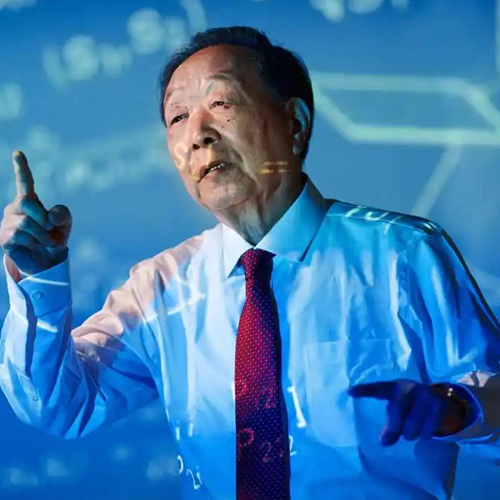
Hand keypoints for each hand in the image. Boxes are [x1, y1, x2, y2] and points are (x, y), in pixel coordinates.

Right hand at [0, 151, 71, 275]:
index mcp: (29, 201)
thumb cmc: (53, 238)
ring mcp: (7, 223)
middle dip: (42, 216)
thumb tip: (50, 216)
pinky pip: (21, 236)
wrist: (47, 261)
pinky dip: (36, 243)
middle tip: (49, 228)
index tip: (18, 152)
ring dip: (43, 235)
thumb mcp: (64, 224)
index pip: (24, 182)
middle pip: (26, 201)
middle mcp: (14, 209)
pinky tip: (36, 246)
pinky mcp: (4, 237)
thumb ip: (62, 214)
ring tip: (46, 242)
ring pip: (27, 222)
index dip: (22, 168)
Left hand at [349, 379, 474, 445]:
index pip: (377, 388)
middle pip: (395, 411)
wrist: (442, 399)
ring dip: (410, 434)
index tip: (349, 392)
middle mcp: (408, 387)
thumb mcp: (399, 410)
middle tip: (387, 441)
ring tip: (413, 427)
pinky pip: (426, 431)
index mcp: (394, 387)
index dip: (364, 390)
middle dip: (393, 428)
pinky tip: (426, 428)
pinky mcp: (438, 406)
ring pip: (411, 427)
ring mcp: (424, 395)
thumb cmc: (411, 406)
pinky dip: (424, 435)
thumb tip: (384, 443)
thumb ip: (390, 425)